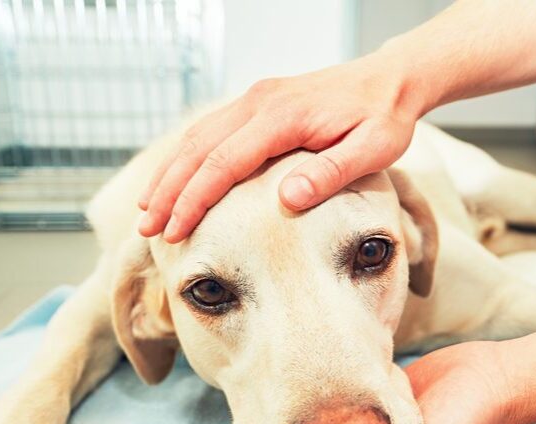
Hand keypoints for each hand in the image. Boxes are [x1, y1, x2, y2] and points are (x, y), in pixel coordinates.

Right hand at [138, 50, 425, 241]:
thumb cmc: (384, 119)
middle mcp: (259, 102)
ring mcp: (255, 100)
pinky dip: (185, 158)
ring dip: (168, 174)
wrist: (389, 80)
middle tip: (145, 230)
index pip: (223, 162)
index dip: (194, 200)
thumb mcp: (372, 149)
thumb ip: (330, 174)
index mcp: (282, 116)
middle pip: (198, 149)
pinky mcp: (257, 104)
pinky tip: (174, 180)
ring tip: (147, 211)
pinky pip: (209, 130)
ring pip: (196, 137)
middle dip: (167, 191)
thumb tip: (286, 200)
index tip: (174, 232)